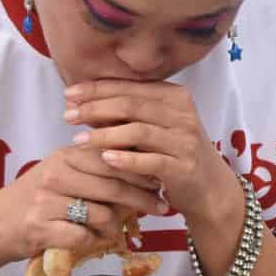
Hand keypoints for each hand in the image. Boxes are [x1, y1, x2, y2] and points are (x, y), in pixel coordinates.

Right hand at [0, 143, 161, 270]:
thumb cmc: (33, 200)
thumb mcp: (61, 175)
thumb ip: (93, 169)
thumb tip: (142, 169)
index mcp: (64, 156)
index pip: (112, 157)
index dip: (141, 169)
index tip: (162, 180)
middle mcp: (56, 174)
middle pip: (112, 186)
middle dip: (142, 198)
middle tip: (162, 207)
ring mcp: (46, 201)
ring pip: (101, 214)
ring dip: (115, 225)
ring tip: (119, 230)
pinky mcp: (40, 228)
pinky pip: (83, 237)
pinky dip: (93, 242)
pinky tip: (92, 242)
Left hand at [64, 79, 243, 229]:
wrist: (208, 188)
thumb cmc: (172, 154)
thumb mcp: (150, 129)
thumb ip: (123, 116)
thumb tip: (80, 105)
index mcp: (174, 96)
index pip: (130, 87)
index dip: (96, 89)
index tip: (68, 95)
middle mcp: (183, 113)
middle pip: (131, 105)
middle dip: (94, 109)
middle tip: (67, 116)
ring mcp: (185, 140)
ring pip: (138, 131)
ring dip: (104, 136)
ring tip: (77, 142)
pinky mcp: (184, 167)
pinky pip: (151, 161)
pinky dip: (126, 160)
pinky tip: (105, 160)